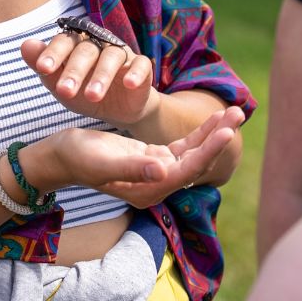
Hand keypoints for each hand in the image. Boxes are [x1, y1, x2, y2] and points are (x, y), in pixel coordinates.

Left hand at [21, 30, 156, 126]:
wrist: (119, 111)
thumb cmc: (85, 93)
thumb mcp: (61, 86)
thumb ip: (44, 68)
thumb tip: (25, 45)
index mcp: (77, 45)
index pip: (64, 42)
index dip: (53, 54)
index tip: (42, 69)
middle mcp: (99, 44)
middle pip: (86, 50)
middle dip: (74, 71)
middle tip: (65, 92)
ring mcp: (122, 54)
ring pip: (112, 56)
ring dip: (102, 76)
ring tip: (92, 96)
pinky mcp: (142, 66)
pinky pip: (141, 64)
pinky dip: (135, 72)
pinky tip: (129, 84)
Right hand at [32, 106, 244, 208]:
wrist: (62, 157)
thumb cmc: (77, 158)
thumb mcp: (103, 160)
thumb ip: (133, 167)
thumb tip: (165, 172)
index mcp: (148, 190)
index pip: (186, 170)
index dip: (207, 150)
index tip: (227, 130)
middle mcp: (157, 184)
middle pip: (196, 161)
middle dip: (219, 138)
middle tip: (239, 112)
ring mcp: (156, 171)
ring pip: (193, 153)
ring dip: (214, 133)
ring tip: (235, 112)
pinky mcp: (153, 158)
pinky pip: (183, 146)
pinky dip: (199, 132)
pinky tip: (214, 120)